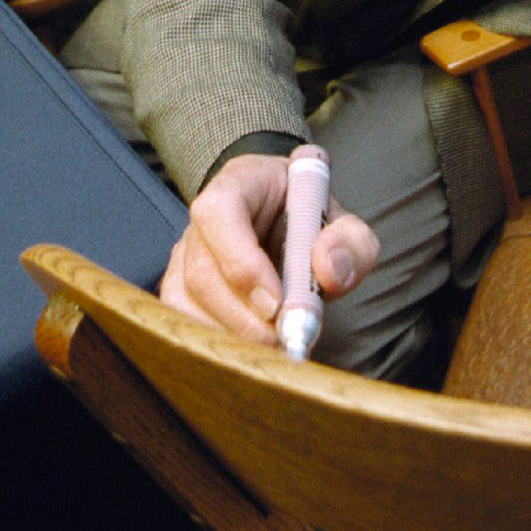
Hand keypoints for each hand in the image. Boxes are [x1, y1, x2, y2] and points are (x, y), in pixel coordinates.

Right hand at [159, 153, 379, 348]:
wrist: (294, 232)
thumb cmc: (316, 226)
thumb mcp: (348, 227)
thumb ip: (350, 243)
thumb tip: (328, 271)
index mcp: (242, 183)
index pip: (220, 212)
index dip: (241, 261)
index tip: (274, 303)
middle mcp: (205, 218)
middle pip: (201, 270)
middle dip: (243, 317)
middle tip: (283, 338)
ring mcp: (186, 253)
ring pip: (187, 301)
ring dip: (232, 334)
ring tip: (275, 343)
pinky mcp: (179, 286)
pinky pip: (184, 320)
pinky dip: (218, 342)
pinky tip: (252, 347)